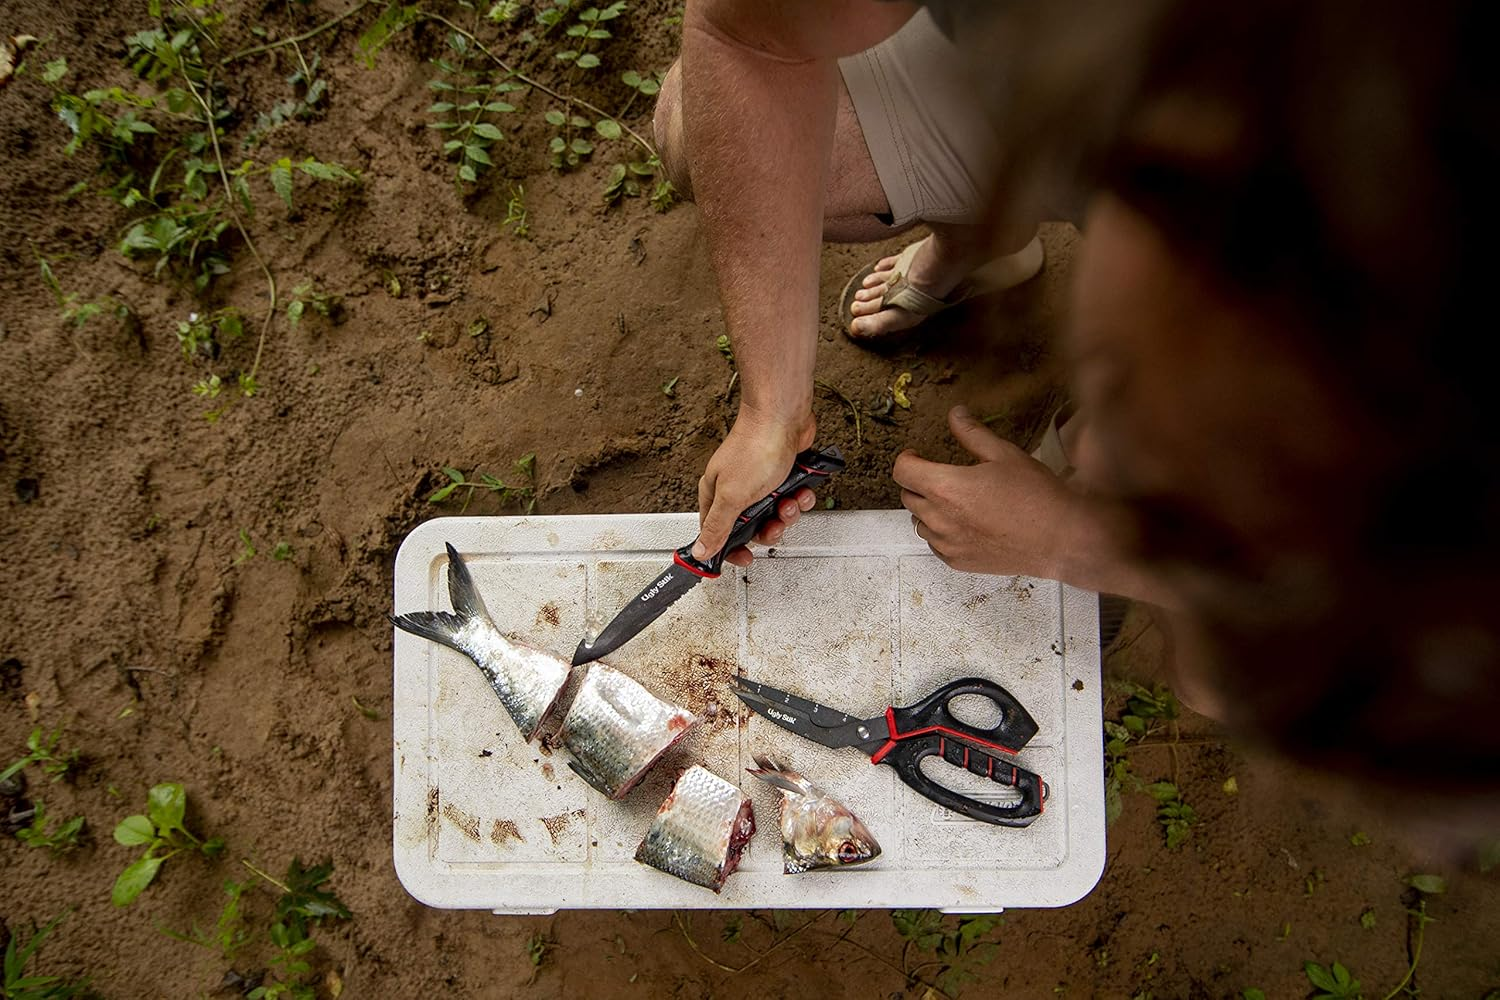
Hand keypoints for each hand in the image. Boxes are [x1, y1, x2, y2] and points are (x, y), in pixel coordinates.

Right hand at [694, 407, 816, 566]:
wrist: (784, 416)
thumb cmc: (755, 447)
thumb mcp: (733, 497)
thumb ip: (717, 527)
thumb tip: (702, 550)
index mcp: (715, 494)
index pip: (716, 533)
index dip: (731, 549)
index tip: (745, 558)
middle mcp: (735, 489)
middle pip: (751, 528)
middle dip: (768, 529)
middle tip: (774, 522)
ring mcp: (759, 482)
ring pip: (774, 515)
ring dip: (787, 513)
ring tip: (789, 500)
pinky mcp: (781, 475)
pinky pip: (791, 498)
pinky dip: (799, 498)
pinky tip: (800, 489)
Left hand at [894, 406, 1075, 576]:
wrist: (1060, 539)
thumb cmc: (1037, 497)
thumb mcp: (1004, 454)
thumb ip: (973, 433)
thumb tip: (956, 415)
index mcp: (946, 488)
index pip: (903, 471)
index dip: (907, 459)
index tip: (917, 456)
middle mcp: (940, 518)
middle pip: (907, 496)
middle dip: (918, 482)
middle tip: (941, 475)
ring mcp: (948, 544)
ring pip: (919, 522)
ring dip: (928, 508)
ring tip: (955, 500)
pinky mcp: (958, 562)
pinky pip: (935, 544)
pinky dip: (941, 532)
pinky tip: (964, 523)